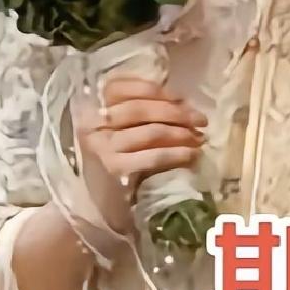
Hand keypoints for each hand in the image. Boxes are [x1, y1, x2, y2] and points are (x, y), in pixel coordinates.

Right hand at [73, 76, 204, 232]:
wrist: (88, 204)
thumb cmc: (107, 160)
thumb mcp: (114, 130)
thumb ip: (138, 112)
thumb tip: (181, 102)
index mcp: (89, 107)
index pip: (120, 86)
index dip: (155, 90)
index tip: (181, 98)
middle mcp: (92, 124)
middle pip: (140, 108)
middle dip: (176, 112)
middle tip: (201, 120)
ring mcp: (102, 147)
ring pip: (151, 131)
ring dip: (181, 133)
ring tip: (198, 139)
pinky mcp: (115, 169)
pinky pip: (153, 156)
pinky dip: (176, 154)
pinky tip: (191, 156)